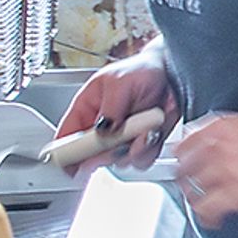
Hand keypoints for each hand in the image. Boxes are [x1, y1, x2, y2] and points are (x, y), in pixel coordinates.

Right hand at [57, 49, 176, 168]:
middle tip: (120, 142)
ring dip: (133, 149)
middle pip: (92, 156)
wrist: (173, 74)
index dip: (65, 154)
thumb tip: (101, 129)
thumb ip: (110, 109)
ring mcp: (122, 138)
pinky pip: (141, 159)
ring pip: (119, 160)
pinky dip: (150, 149)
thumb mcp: (119, 83)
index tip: (71, 167)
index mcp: (87, 108)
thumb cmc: (142, 70)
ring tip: (144, 127)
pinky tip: (153, 131)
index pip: (67, 135)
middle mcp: (102, 127)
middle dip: (107, 153)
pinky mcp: (141, 144)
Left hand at [166, 113, 237, 219]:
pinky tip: (212, 220)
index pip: (184, 143)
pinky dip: (206, 217)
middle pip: (184, 168)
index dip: (182, 157)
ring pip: (192, 190)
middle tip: (189, 187)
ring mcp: (224, 172)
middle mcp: (217, 148)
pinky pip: (207, 209)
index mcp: (221, 128)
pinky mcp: (234, 194)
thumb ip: (231, 134)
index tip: (183, 164)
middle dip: (185, 179)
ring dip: (195, 200)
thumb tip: (223, 144)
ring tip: (201, 206)